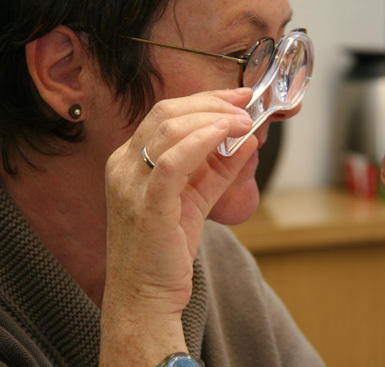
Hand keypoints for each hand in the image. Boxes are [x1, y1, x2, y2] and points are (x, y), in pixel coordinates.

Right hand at [100, 88, 253, 365]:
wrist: (145, 297)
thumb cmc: (167, 250)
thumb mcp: (196, 199)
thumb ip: (219, 169)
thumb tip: (248, 141)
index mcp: (129, 161)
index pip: (165, 114)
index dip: (204, 99)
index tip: (237, 97)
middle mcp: (123, 165)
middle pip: (167, 113)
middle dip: (212, 102)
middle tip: (245, 105)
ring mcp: (130, 184)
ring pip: (169, 129)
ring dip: (213, 118)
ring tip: (244, 121)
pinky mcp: (147, 205)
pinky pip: (174, 161)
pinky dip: (203, 141)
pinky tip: (228, 135)